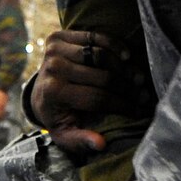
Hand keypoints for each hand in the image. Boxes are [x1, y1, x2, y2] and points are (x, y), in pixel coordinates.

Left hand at [29, 30, 147, 153]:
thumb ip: (80, 141)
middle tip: (143, 95)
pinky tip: (127, 56)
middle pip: (102, 76)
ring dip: (124, 67)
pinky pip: (95, 37)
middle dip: (127, 88)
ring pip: (101, 55)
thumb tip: (100, 144)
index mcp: (53, 93)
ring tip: (138, 78)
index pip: (97, 98)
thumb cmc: (57, 115)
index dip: (121, 105)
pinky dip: (114, 45)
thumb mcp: (64, 134)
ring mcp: (54, 50)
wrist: (37, 92)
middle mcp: (52, 68)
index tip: (138, 111)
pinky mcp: (59, 36)